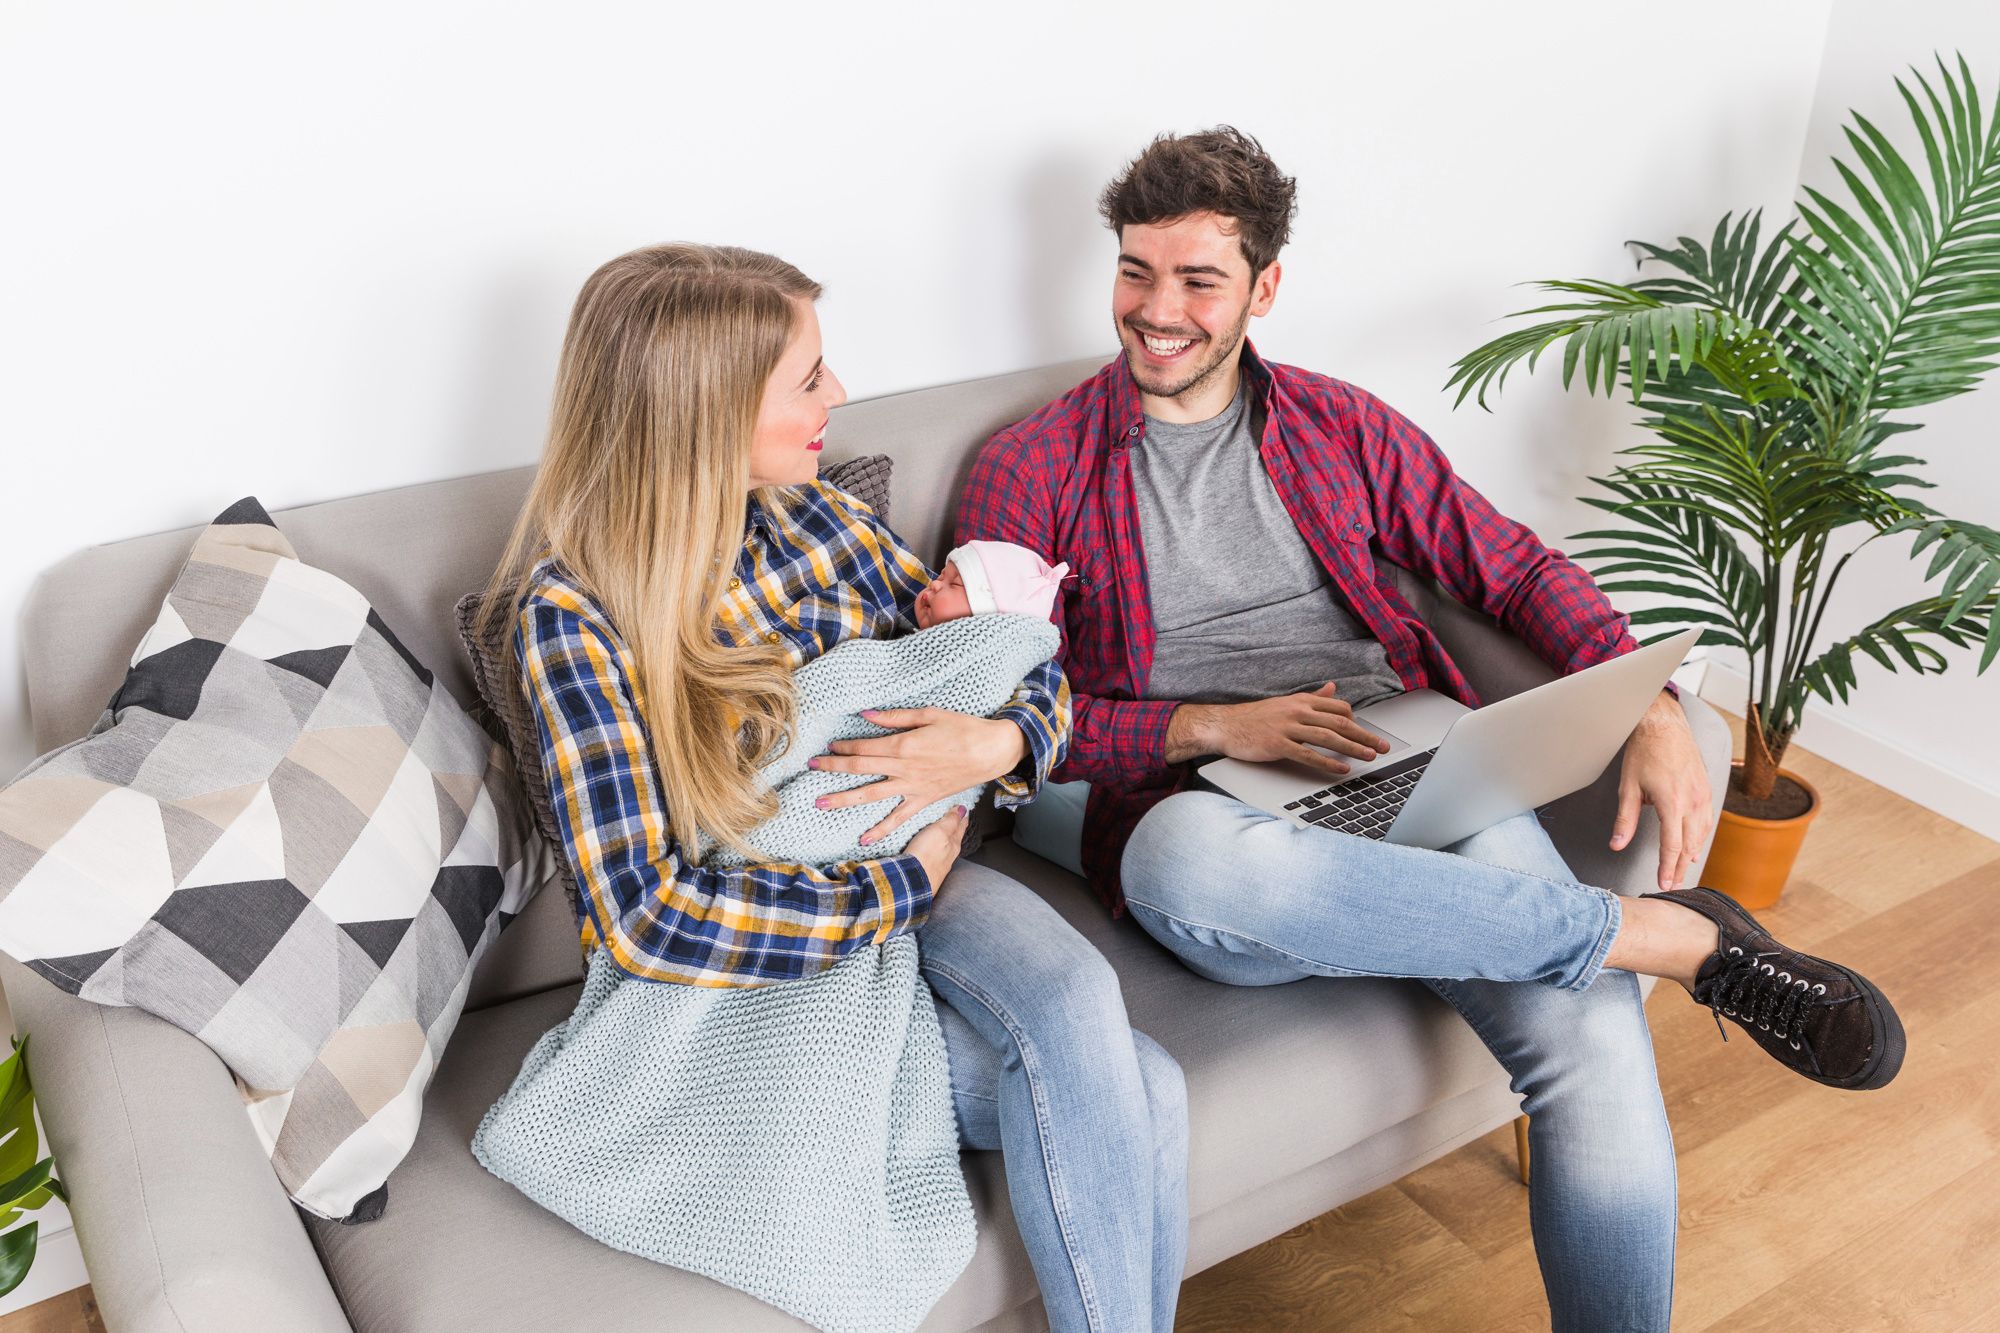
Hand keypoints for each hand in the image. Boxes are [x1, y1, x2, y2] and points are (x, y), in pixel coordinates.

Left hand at [809, 708, 1026, 844]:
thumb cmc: (963, 728)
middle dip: (833, 768)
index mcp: (904, 745)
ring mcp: (912, 787)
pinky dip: (881, 829)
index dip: (844, 747)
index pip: (865, 747)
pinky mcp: (923, 800)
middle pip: (860, 769)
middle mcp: (904, 768)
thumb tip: (867, 714)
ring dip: (844, 799)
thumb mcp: (929, 714)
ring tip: (821, 803)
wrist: (990, 752)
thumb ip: (895, 717)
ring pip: (871, 795)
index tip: (830, 746)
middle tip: (811, 767)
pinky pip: (899, 817)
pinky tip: (864, 838)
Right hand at [904, 806, 968, 893]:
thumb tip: (962, 810)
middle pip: (954, 837)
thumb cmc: (925, 857)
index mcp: (954, 844)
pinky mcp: (927, 870)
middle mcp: (949, 855)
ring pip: (944, 847)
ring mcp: (938, 864)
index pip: (961, 826)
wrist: (910, 884)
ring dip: (943, 838)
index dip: (962, 815)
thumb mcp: (940, 832)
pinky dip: (933, 848)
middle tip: (953, 815)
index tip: (963, 808)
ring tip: (940, 830)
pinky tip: (928, 848)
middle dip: (954, 826)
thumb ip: (951, 821)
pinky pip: (933, 855)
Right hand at [1164, 683, 1390, 774]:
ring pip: (1328, 737)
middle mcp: (1297, 711)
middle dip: (1365, 736)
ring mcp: (1288, 727)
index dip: (1357, 722)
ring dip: (1352, 748)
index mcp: (1301, 701)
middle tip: (1383, 747)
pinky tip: (1340, 769)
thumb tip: (1332, 688)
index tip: (1367, 735)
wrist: (1225, 725)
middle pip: (1340, 722)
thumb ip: (1312, 697)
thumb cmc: (1254, 717)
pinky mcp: (1278, 744)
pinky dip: (1327, 762)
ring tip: (1368, 758)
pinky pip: (1308, 754)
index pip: (1339, 708)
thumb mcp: (1286, 702)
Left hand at [1614, 691, 1713, 891]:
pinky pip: (1707, 820)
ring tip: (1682, 870)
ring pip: (1701, 834)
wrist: (1664, 725)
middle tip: (1673, 885)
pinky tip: (1693, 846)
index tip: (1664, 884)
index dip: (1668, 868)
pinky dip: (1700, 837)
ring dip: (1691, 854)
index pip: (1672, 845)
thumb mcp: (1628, 788)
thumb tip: (1616, 845)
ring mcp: (1703, 795)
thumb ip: (1625, 820)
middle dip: (1680, 867)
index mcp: (1672, 802)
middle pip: (1689, 844)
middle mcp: (1692, 801)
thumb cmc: (1644, 753)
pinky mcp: (1707, 789)